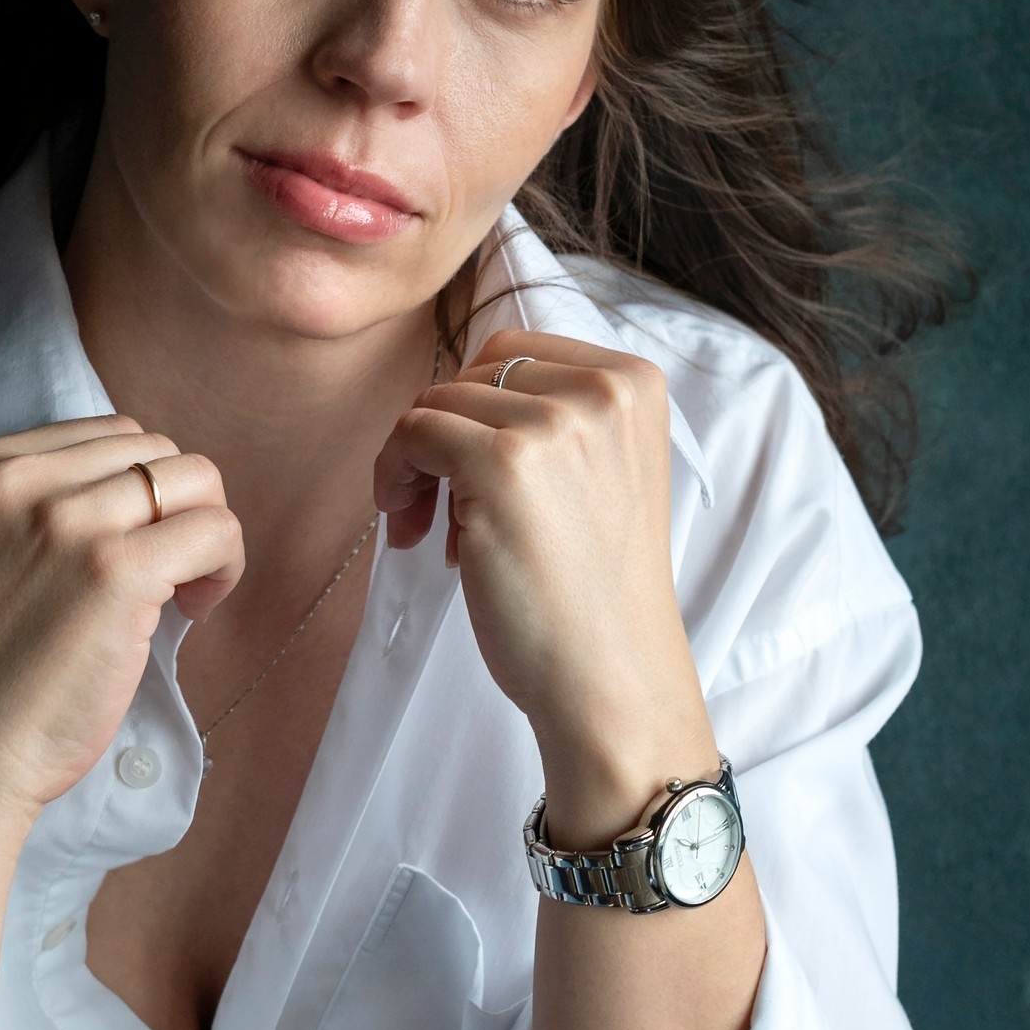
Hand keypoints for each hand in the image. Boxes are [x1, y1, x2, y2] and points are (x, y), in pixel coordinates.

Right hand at [0, 415, 242, 837]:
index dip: (142, 492)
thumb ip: (46, 505)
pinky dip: (224, 567)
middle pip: (157, 451)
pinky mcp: (116, 571)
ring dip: (208, 536)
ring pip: (196, 481)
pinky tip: (195, 609)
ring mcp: (69, 523)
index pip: (112, 435)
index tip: (135, 547)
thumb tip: (141, 486)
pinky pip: (216, 531)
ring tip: (184, 591)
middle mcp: (24, 481)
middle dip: (178, 509)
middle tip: (168, 576)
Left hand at [374, 328, 713, 837]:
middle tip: (435, 510)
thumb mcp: (599, 476)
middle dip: (442, 434)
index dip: (475, 408)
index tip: (467, 472)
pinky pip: (412, 433)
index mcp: (636, 383)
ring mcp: (555, 422)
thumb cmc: (593, 593)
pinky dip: (394, 477)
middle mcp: (604, 390)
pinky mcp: (503, 461)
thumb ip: (554, 421)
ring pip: (436, 403)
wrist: (610, 677)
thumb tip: (452, 398)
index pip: (517, 353)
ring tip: (427, 531)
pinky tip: (409, 531)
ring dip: (413, 463)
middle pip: (474, 373)